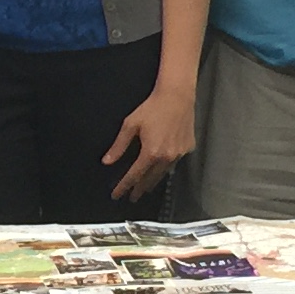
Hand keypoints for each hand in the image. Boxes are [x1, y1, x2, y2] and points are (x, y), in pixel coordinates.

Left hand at [103, 81, 195, 201]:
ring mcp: (179, 154)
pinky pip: (174, 163)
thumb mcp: (130, 125)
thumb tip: (107, 161)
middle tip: (132, 197)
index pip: (134, 176)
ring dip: (152, 182)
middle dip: (139, 189)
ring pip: (163, 174)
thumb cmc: (152, 108)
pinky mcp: (187, 148)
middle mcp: (166, 158)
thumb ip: (119, 146)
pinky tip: (161, 169)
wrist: (177, 96)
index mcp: (151, 153)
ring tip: (145, 187)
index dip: (124, 186)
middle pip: (150, 180)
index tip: (116, 195)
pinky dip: (165, 168)